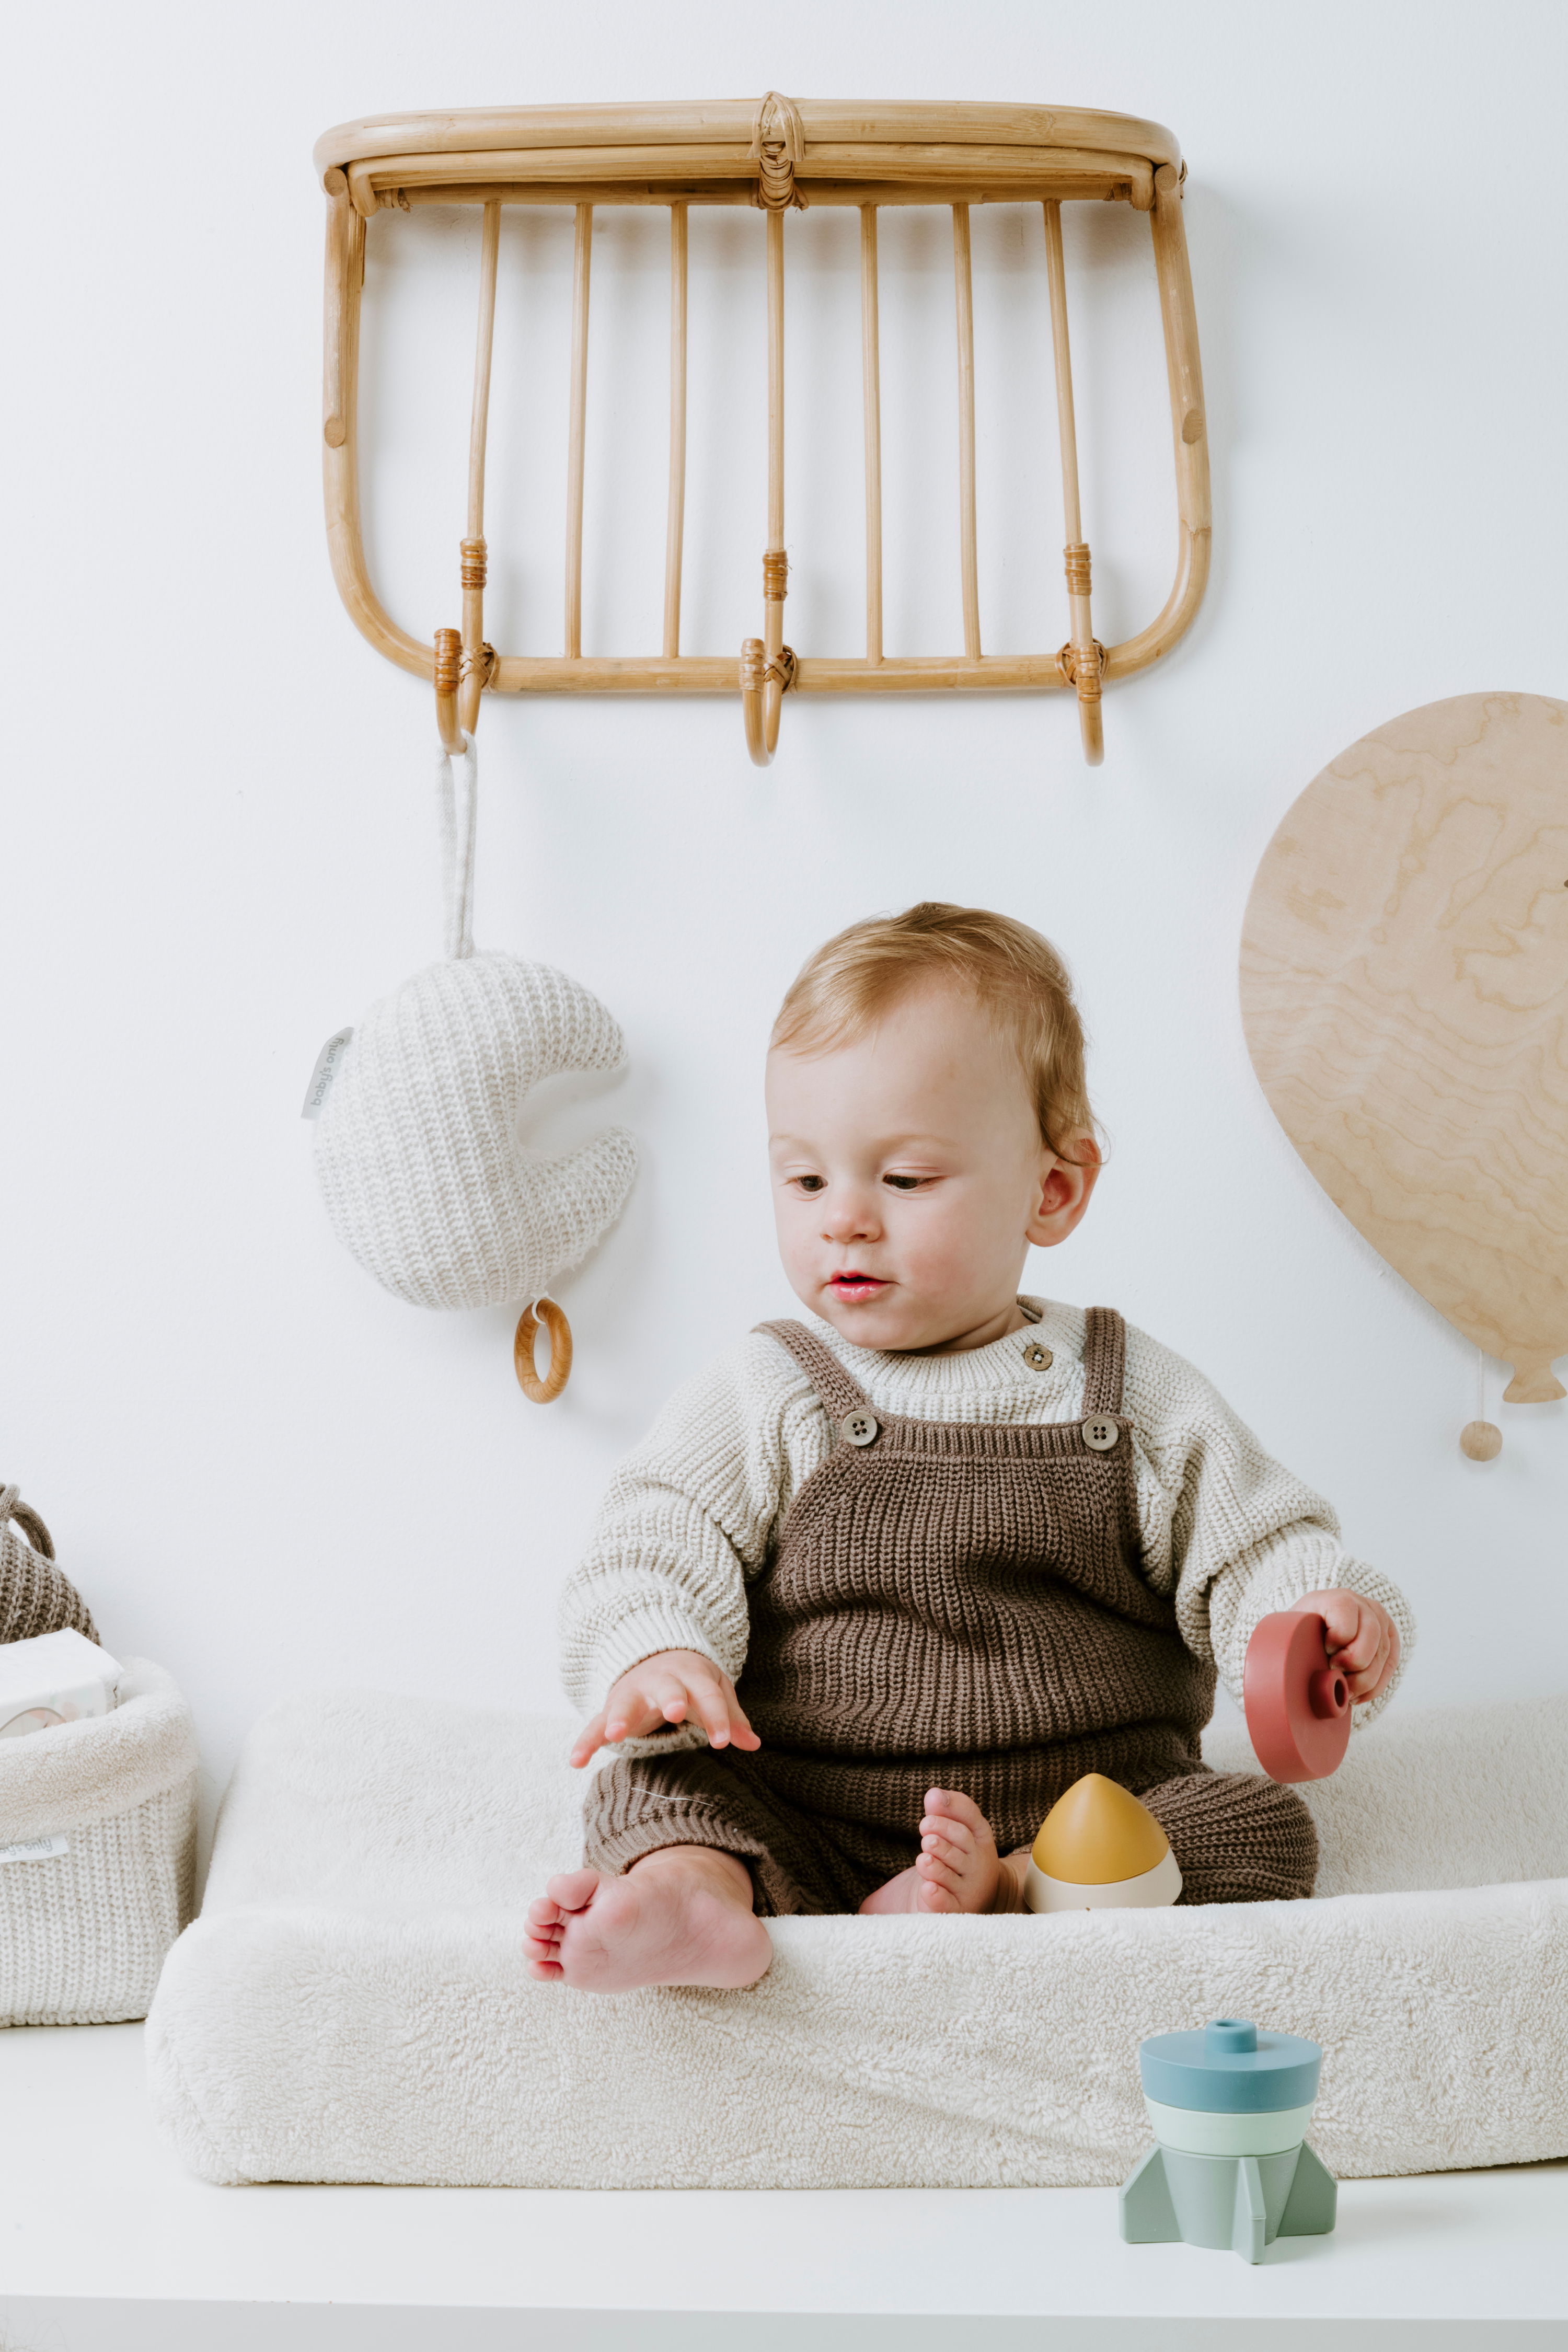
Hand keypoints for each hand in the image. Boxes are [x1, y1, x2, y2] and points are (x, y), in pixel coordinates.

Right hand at [569, 1649, 760, 1769]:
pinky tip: (575, 1761)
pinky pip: (594, 1725)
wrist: (654, 1655)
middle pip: (667, 1688)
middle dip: (670, 1698)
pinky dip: (585, 1742)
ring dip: (620, 1716)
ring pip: (625, 1702)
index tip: (723, 1742)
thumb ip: (731, 1718)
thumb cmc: (691, 1682)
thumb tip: (754, 1744)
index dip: (717, 1717)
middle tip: (674, 1712)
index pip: (707, 1695)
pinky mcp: (611, 1709)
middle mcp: (661, 1681)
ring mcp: (632, 1694)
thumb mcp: (714, 1692)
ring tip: (615, 1733)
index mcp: (692, 1675)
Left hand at [1293, 1589, 1399, 1704]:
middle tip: (1336, 1675)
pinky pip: (1390, 1665)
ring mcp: (1380, 1621)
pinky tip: (1357, 1696)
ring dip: (1364, 1681)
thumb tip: (1301, 1673)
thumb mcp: (1295, 1628)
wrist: (1316, 1627)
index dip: (1338, 1639)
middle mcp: (1364, 1606)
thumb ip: (1297, 1640)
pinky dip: (1375, 1686)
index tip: (1325, 1650)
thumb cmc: (1302, 1631)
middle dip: (1354, 1664)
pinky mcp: (1390, 1639)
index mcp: (1337, 1599)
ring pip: (1383, 1655)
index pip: (1346, 1616)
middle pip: (1371, 1637)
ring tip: (1345, 1692)